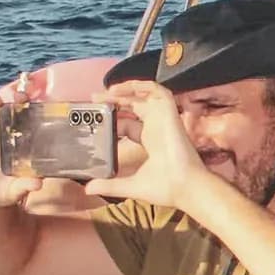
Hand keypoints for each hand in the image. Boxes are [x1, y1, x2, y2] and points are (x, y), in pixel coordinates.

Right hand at [0, 73, 44, 211]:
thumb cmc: (5, 192)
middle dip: (31, 104)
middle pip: (31, 115)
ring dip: (16, 100)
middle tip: (29, 99)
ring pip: (14, 111)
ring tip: (16, 95)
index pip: (45, 131)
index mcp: (34, 150)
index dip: (48, 119)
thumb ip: (24, 186)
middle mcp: (24, 137)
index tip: (51, 110)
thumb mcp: (15, 191)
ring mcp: (8, 131)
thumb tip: (37, 184)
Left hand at [83, 82, 208, 209]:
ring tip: (104, 93)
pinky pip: (158, 91)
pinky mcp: (169, 113)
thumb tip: (88, 188)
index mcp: (149, 142)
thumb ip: (109, 185)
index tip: (94, 120)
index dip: (111, 120)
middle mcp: (156, 128)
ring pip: (144, 96)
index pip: (127, 124)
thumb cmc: (165, 187)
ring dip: (125, 91)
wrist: (185, 187)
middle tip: (93, 99)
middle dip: (113, 102)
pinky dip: (141, 85)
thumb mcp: (130, 185)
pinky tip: (121, 89)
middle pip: (133, 107)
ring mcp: (163, 119)